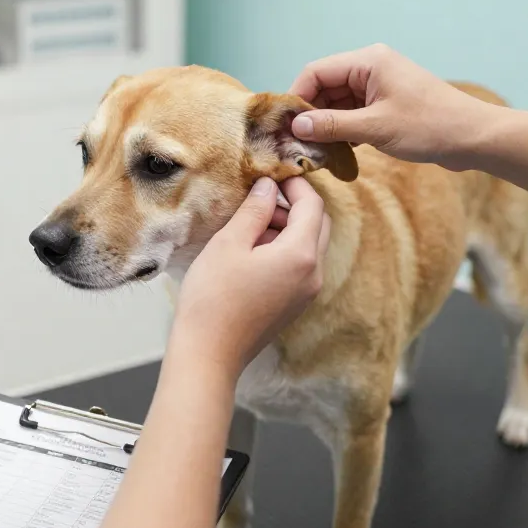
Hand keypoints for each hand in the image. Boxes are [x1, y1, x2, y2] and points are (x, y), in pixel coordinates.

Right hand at [169, 177, 330, 380]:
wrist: (209, 354)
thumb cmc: (213, 297)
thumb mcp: (230, 243)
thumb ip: (255, 209)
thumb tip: (269, 185)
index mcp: (301, 254)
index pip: (313, 205)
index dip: (295, 184)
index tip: (272, 174)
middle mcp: (314, 274)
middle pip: (318, 224)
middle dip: (294, 205)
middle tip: (261, 197)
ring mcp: (307, 292)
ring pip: (310, 245)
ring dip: (288, 227)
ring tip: (250, 224)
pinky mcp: (295, 304)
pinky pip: (301, 265)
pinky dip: (285, 248)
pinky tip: (252, 249)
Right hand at [288, 44, 497, 168]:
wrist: (474, 138)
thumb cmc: (430, 126)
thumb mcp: (375, 128)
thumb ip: (333, 126)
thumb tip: (296, 127)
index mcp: (368, 61)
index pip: (316, 72)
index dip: (296, 97)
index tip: (284, 125)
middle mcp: (371, 67)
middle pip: (325, 86)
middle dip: (310, 114)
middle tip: (296, 143)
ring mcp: (380, 85)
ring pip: (338, 102)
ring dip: (327, 124)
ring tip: (315, 151)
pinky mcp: (387, 103)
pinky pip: (354, 112)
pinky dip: (344, 129)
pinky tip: (338, 150)